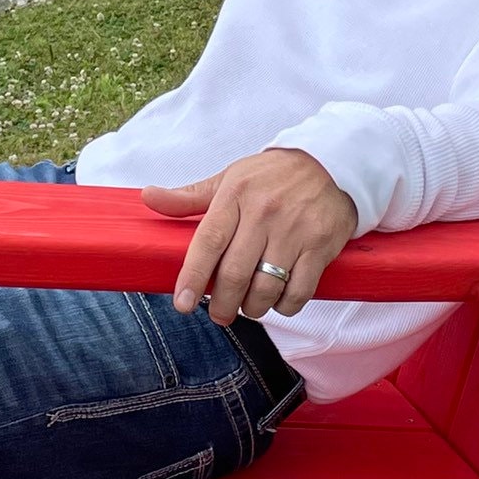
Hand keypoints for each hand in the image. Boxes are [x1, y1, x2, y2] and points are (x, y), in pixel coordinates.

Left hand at [143, 148, 356, 322]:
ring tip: (250, 307)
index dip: (193, 277)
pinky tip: (279, 302)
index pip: (208, 242)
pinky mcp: (321, 245)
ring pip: (266, 287)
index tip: (183, 304)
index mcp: (236, 195)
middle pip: (235, 273)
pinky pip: (299, 291)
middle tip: (220, 315)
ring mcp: (294, 230)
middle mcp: (264, 212)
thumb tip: (148, 197)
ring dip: (253, 308)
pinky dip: (285, 306)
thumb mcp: (230, 178)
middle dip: (223, 304)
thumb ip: (190, 197)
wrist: (331, 164)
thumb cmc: (271, 177)